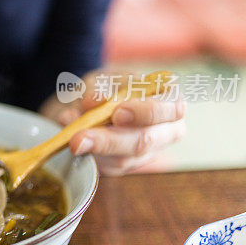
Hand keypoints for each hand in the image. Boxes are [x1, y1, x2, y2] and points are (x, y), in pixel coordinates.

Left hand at [50, 71, 186, 175]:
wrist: (86, 102)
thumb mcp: (105, 78)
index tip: (118, 112)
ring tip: (72, 140)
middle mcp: (164, 131)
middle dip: (111, 139)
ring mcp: (145, 153)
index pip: (173, 109)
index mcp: (171, 102)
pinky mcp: (123, 166)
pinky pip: (106, 166)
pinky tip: (74, 144)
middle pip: (145, 140)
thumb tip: (92, 102)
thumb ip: (101, 88)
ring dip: (93, 150)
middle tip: (82, 136)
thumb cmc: (106, 86)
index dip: (147, 112)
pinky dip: (87, 155)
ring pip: (124, 158)